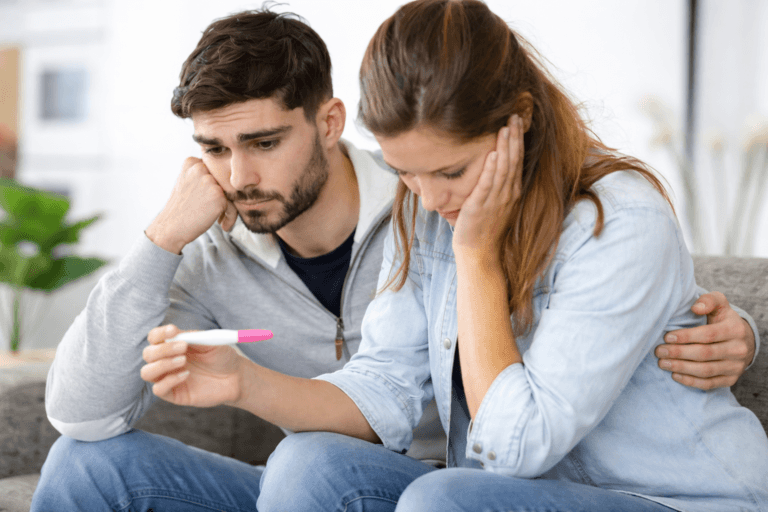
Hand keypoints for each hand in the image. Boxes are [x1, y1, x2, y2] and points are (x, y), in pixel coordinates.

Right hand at [141, 324, 244, 406]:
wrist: (236, 377)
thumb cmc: (222, 357)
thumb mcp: (211, 342)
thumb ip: (193, 337)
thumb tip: (175, 334)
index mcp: (173, 345)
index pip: (154, 337)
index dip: (159, 333)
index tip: (173, 330)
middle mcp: (167, 360)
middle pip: (148, 354)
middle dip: (163, 349)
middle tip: (183, 347)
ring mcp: (168, 378)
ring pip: (147, 372)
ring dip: (162, 365)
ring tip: (183, 361)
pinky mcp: (174, 394)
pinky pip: (158, 389)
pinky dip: (169, 381)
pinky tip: (186, 375)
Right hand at [145, 157, 237, 253]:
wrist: (171, 228)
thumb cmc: (181, 208)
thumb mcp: (186, 183)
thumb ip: (203, 175)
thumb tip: (229, 177)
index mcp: (191, 162)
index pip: (215, 171)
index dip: (216, 186)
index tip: (210, 199)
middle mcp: (200, 168)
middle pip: (224, 180)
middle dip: (224, 196)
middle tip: (217, 210)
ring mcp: (209, 181)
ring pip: (230, 193)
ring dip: (229, 207)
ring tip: (220, 219)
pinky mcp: (218, 195)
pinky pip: (233, 205)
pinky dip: (231, 217)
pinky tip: (223, 225)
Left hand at [452, 115, 523, 261]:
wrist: (478, 252)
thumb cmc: (482, 227)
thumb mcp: (493, 202)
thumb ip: (494, 184)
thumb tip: (490, 162)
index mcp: (511, 192)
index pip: (517, 160)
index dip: (518, 140)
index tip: (517, 121)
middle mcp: (507, 194)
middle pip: (513, 160)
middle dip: (514, 137)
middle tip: (515, 115)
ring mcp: (496, 200)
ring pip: (504, 169)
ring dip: (505, 147)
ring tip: (505, 127)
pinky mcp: (481, 206)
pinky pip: (488, 184)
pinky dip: (491, 169)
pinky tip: (493, 154)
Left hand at [655, 291, 754, 389]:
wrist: (742, 340)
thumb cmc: (722, 319)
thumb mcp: (719, 304)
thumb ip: (708, 301)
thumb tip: (696, 308)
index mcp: (735, 329)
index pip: (708, 334)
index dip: (685, 337)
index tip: (666, 337)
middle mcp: (738, 349)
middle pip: (704, 354)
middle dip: (678, 353)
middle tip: (659, 351)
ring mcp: (736, 366)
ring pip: (705, 370)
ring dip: (681, 367)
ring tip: (662, 363)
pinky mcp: (731, 379)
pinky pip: (709, 384)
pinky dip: (690, 381)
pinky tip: (675, 375)